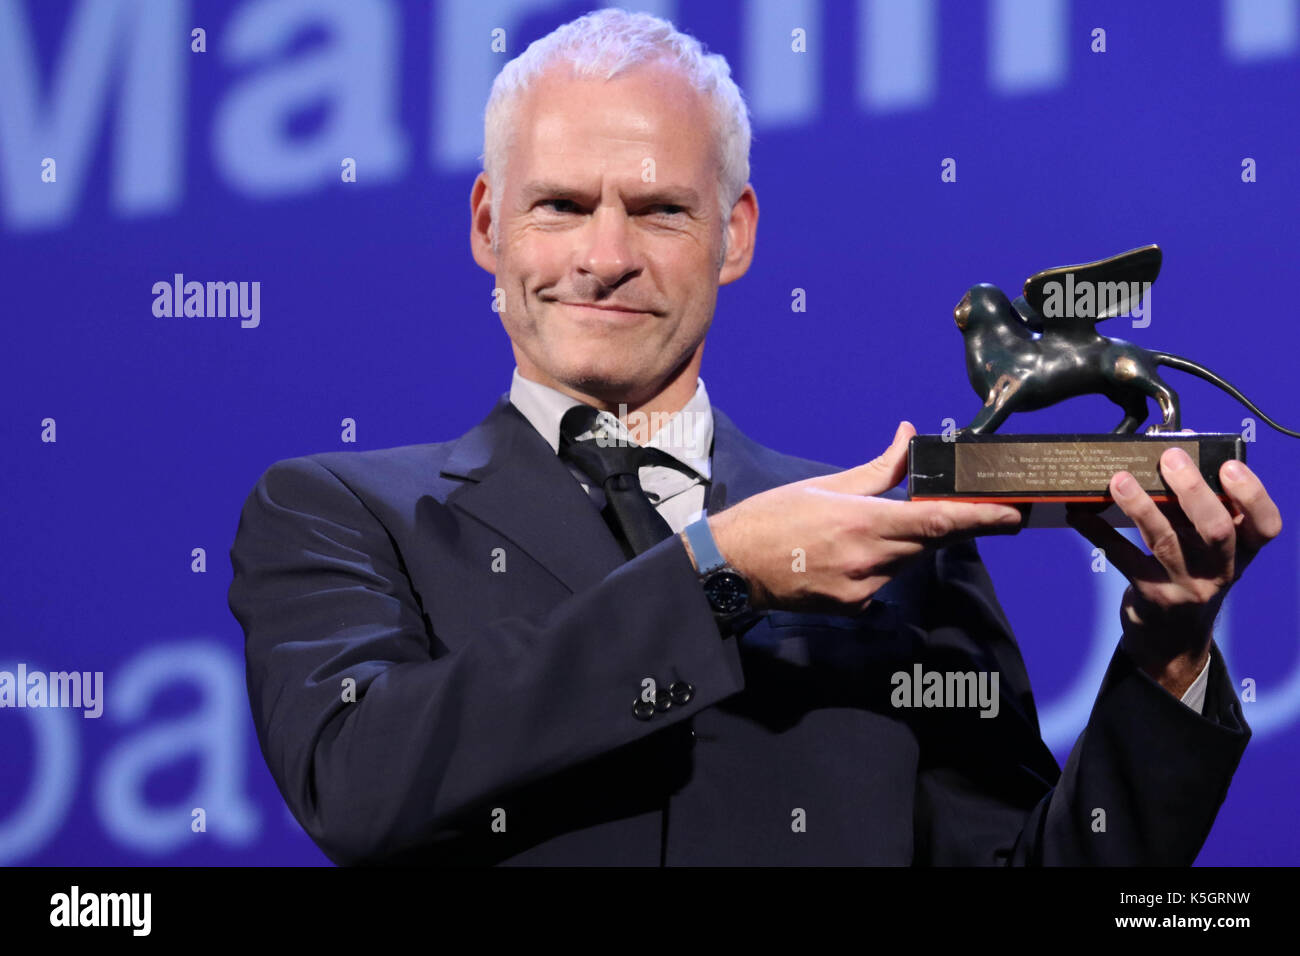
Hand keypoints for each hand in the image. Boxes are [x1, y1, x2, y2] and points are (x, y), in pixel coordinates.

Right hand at [703, 421, 1023, 615]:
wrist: (733, 567)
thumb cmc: (773, 519)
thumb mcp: (826, 486)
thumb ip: (878, 468)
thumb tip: (908, 437)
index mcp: (863, 522)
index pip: (936, 522)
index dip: (980, 519)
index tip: (1012, 515)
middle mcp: (869, 560)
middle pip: (927, 543)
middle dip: (944, 526)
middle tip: (965, 511)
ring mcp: (862, 588)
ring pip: (905, 562)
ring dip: (903, 544)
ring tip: (861, 529)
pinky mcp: (853, 607)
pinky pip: (883, 582)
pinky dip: (878, 565)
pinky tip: (844, 556)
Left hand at [1066, 448, 1281, 696]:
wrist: (1172, 641)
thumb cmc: (1189, 576)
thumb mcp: (1208, 552)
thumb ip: (1198, 512)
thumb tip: (1171, 457)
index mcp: (1242, 553)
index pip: (1265, 526)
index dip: (1252, 495)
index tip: (1228, 467)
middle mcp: (1220, 571)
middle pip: (1215, 530)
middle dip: (1191, 490)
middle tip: (1169, 459)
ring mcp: (1186, 587)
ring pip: (1165, 541)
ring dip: (1140, 507)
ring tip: (1119, 480)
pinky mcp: (1151, 595)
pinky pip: (1123, 558)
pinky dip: (1099, 532)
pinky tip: (1079, 514)